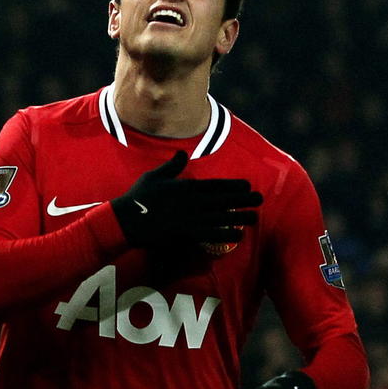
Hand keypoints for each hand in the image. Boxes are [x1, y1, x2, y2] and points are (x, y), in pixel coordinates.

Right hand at [111, 150, 262, 246]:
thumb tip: (182, 153)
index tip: (247, 186)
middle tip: (260, 199)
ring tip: (255, 217)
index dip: (233, 186)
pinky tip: (238, 235)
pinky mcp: (187, 233)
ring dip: (240, 217)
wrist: (127, 220)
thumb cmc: (138, 198)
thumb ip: (172, 166)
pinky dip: (226, 234)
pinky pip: (212, 234)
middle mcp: (192, 201)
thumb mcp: (154, 176)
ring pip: (222, 216)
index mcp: (186, 186)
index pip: (215, 185)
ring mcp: (191, 217)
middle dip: (243, 199)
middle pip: (223, 200)